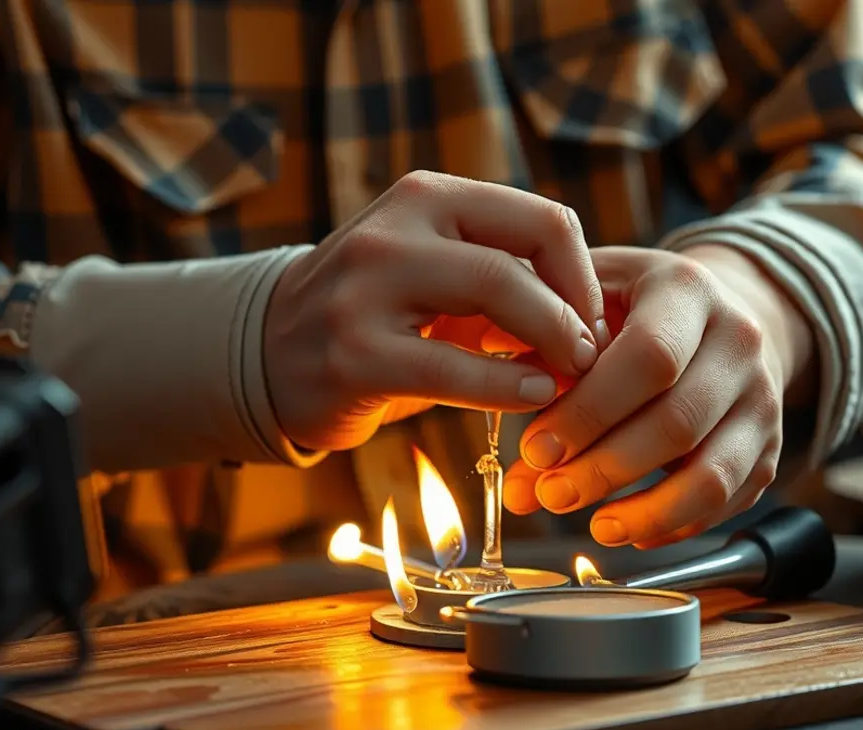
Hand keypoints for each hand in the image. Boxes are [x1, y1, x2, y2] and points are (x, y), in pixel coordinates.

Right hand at [264, 171, 605, 450]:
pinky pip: (452, 369)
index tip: (593, 321)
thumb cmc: (375, 316)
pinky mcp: (353, 356)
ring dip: (551, 342)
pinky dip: (507, 386)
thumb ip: (501, 277)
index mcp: (424, 198)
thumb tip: (592, 319)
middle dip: (574, 312)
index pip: (540, 218)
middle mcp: (393, 231)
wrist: (268, 355)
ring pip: (493, 294)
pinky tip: (533, 397)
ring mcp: (365, 290)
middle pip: (519, 255)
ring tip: (569, 376)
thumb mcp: (431, 272)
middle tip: (591, 355)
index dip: (583, 276)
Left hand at [503, 245, 815, 547]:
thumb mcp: (586, 293)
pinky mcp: (768, 447)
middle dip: (606, 469)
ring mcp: (762, 398)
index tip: (535, 450)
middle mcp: (739, 341)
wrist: (718, 311)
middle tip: (549, 495)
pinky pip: (727, 501)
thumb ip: (543, 341)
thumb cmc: (631, 305)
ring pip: (713, 475)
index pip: (649, 358)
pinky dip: (676, 525)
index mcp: (688, 289)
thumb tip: (505, 407)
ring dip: (647, 511)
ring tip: (595, 527)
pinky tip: (629, 528)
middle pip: (678, 423)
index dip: (589, 412)